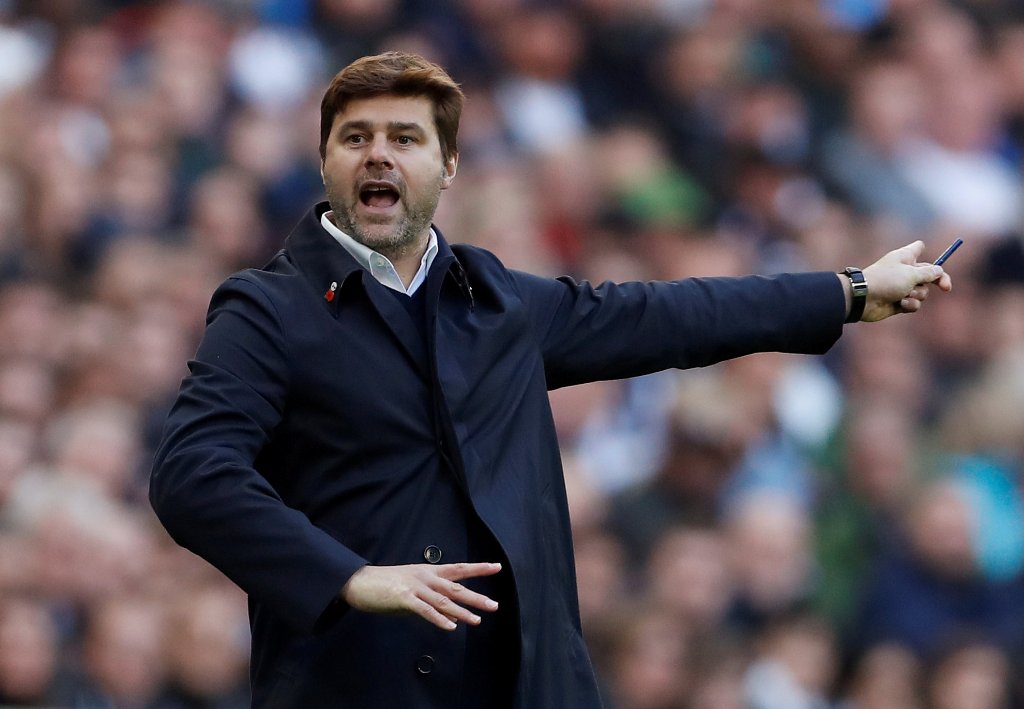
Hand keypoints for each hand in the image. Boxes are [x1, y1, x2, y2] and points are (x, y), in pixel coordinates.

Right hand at [340, 562, 501, 630]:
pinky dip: (439, 619)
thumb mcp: (413, 591)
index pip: (459, 569)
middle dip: (476, 597)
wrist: (360, 582)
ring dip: (462, 612)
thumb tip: (452, 617)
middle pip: (456, 587)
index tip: (497, 566)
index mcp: (429, 572)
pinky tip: (451, 627)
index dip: (478, 568)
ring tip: (477, 621)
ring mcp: (415, 587)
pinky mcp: (404, 598)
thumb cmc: (386, 586)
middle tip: (495, 605)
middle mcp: (426, 577)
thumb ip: (433, 602)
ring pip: (444, 600)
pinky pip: (425, 610)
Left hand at [857, 241, 952, 321]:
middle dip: (939, 281)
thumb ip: (929, 273)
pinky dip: (910, 305)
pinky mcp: (899, 302)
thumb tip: (939, 271)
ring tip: (905, 294)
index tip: (939, 260)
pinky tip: (900, 304)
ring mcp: (901, 287)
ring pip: (923, 292)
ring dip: (917, 295)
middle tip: (946, 288)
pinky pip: (914, 304)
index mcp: (905, 257)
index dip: (927, 252)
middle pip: (929, 274)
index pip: (918, 248)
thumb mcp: (912, 273)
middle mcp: (904, 270)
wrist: (863, 299)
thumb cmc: (886, 280)